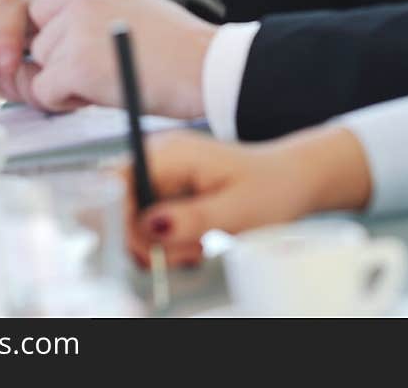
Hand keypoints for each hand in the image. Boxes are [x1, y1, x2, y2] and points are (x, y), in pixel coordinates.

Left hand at [26, 0, 212, 118]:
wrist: (205, 66)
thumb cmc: (178, 48)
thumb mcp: (132, 11)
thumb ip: (95, 17)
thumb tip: (64, 43)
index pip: (44, 10)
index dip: (57, 38)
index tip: (79, 55)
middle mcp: (81, 2)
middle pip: (39, 40)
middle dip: (58, 62)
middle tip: (96, 75)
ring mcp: (76, 32)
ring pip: (41, 67)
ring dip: (64, 83)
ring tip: (105, 84)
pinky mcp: (76, 66)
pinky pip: (44, 92)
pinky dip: (63, 103)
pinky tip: (98, 97)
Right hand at [124, 126, 373, 268]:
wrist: (291, 179)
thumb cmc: (270, 189)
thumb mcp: (235, 212)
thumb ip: (190, 220)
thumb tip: (150, 226)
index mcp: (170, 153)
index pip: (116, 181)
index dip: (120, 217)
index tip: (149, 247)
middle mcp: (160, 157)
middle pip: (121, 204)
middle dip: (145, 239)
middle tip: (184, 254)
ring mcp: (163, 173)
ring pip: (135, 218)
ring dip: (159, 245)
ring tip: (195, 248)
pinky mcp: (169, 189)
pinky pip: (151, 221)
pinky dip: (167, 241)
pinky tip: (193, 244)